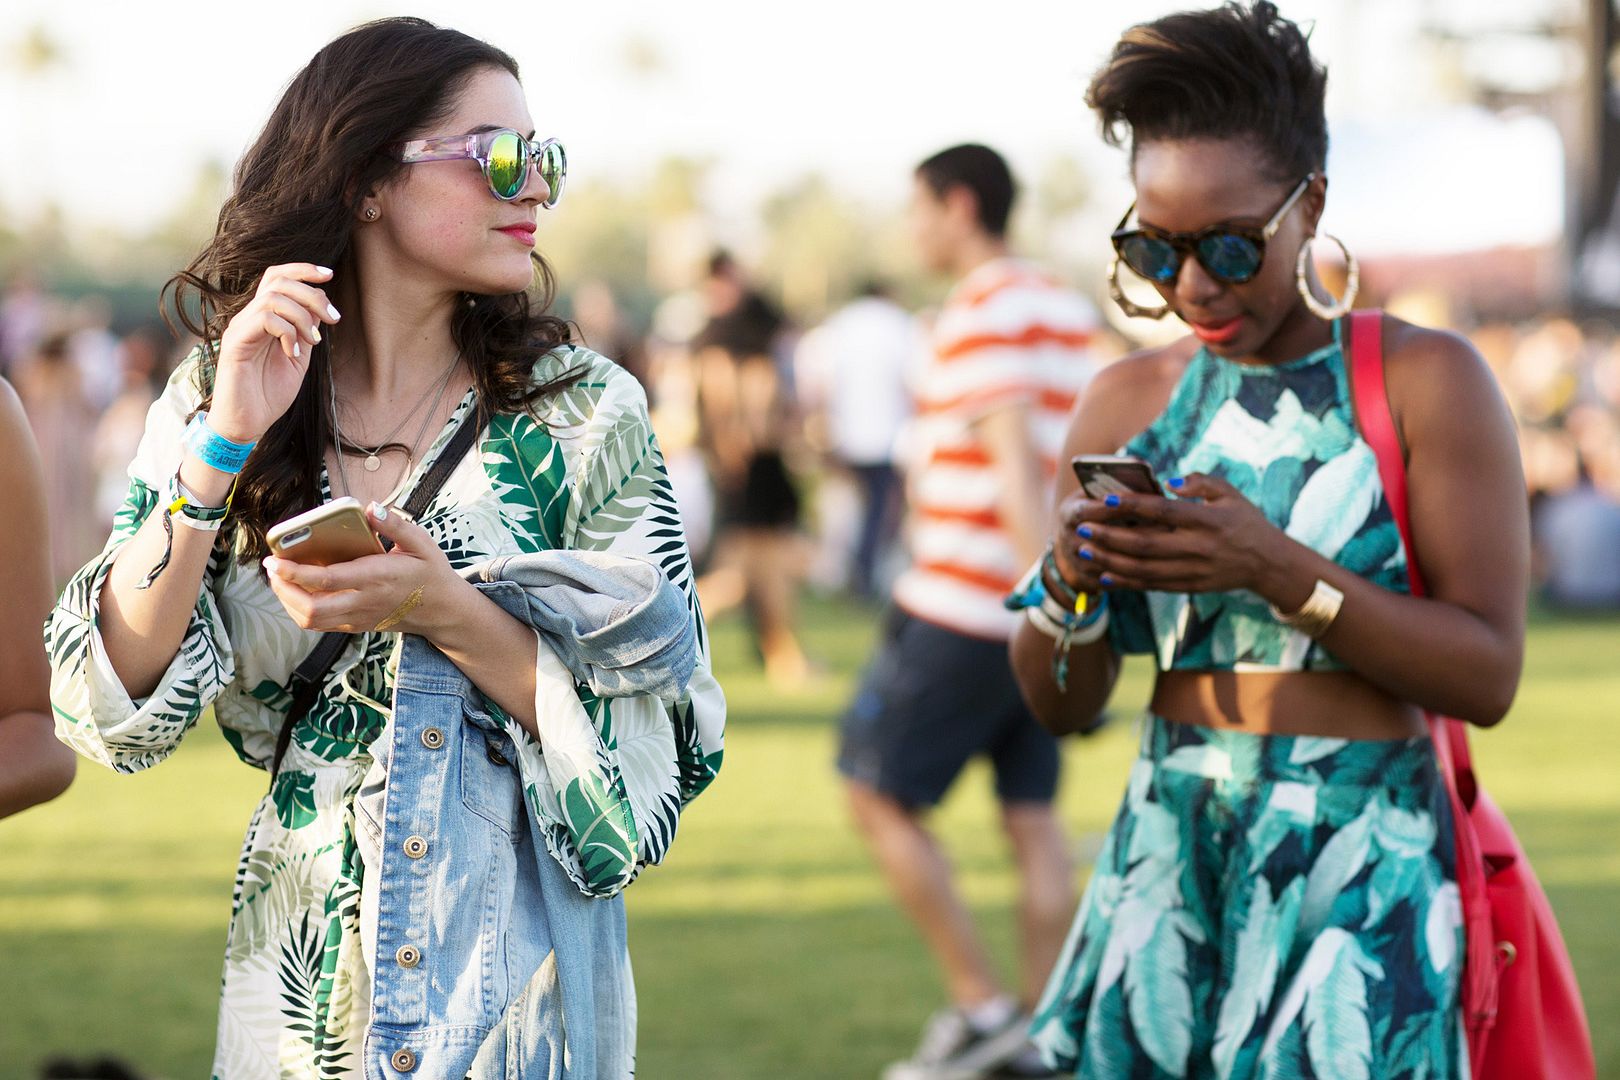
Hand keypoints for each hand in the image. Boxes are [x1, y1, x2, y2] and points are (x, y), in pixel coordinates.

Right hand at [209, 264, 342, 443]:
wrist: (246, 424)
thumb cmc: (269, 394)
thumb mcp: (298, 358)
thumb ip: (307, 332)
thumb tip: (321, 306)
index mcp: (264, 318)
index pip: (277, 277)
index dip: (303, 269)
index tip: (329, 274)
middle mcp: (249, 317)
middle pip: (278, 280)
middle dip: (312, 293)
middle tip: (333, 319)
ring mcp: (240, 328)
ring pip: (274, 298)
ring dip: (303, 316)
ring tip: (314, 342)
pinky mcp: (235, 343)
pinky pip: (264, 319)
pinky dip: (288, 332)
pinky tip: (294, 353)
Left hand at [261, 502, 465, 637]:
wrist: (442, 610)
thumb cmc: (430, 574)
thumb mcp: (422, 544)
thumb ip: (397, 526)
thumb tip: (372, 508)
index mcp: (376, 578)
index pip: (327, 580)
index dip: (295, 572)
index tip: (275, 559)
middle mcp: (363, 601)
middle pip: (311, 607)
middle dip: (283, 588)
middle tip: (273, 568)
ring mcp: (357, 617)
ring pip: (310, 620)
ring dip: (288, 601)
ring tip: (281, 578)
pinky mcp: (355, 625)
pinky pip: (319, 624)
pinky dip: (300, 610)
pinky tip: (297, 591)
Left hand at [1060, 473, 1288, 594]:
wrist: (1268, 563)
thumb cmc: (1244, 520)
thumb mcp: (1230, 494)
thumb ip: (1201, 482)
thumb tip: (1170, 482)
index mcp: (1208, 520)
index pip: (1165, 512)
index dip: (1135, 507)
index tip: (1107, 501)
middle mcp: (1199, 548)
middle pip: (1147, 545)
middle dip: (1110, 538)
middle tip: (1083, 528)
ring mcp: (1194, 571)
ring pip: (1145, 570)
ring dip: (1111, 562)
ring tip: (1084, 551)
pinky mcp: (1190, 587)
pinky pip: (1152, 586)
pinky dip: (1126, 582)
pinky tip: (1104, 575)